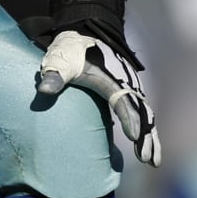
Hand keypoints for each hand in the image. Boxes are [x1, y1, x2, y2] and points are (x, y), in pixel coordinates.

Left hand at [36, 30, 160, 165]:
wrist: (83, 35)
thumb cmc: (71, 51)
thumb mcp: (61, 61)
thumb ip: (54, 75)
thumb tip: (44, 90)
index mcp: (110, 79)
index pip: (123, 101)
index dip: (129, 119)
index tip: (133, 137)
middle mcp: (125, 85)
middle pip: (141, 113)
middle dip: (146, 136)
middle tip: (146, 159)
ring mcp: (128, 90)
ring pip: (145, 116)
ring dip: (150, 138)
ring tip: (153, 162)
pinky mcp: (127, 95)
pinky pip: (141, 115)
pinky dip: (146, 131)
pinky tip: (146, 150)